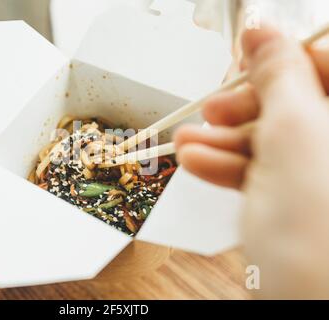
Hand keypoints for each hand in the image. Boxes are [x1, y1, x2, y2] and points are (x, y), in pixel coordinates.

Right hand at [174, 26, 328, 297]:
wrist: (309, 306)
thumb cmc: (320, 233)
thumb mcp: (294, 133)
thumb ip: (279, 75)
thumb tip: (264, 33)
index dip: (289, 54)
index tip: (249, 52)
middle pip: (300, 102)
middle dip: (248, 104)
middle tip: (215, 105)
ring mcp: (323, 175)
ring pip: (276, 141)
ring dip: (225, 139)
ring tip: (188, 139)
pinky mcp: (301, 203)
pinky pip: (266, 173)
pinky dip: (229, 166)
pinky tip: (197, 162)